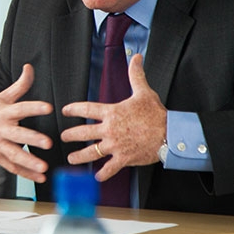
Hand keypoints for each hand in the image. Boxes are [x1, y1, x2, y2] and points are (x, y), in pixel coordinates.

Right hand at [0, 64, 53, 182]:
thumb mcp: (2, 96)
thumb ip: (20, 85)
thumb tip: (29, 67)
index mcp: (3, 111)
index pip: (20, 108)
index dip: (34, 107)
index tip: (48, 107)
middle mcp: (0, 129)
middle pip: (17, 135)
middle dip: (32, 139)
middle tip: (48, 142)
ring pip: (14, 155)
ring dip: (29, 163)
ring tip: (44, 168)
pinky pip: (12, 167)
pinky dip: (26, 174)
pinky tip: (41, 178)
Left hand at [60, 54, 165, 180]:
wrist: (170, 134)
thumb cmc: (156, 113)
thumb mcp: (143, 91)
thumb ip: (136, 74)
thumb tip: (136, 56)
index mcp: (111, 112)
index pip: (86, 109)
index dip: (72, 109)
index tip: (64, 110)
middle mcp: (109, 129)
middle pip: (82, 133)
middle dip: (70, 135)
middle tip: (63, 137)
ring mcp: (115, 146)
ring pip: (91, 153)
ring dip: (78, 157)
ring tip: (70, 159)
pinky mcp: (124, 159)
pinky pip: (109, 168)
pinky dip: (103, 174)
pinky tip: (97, 176)